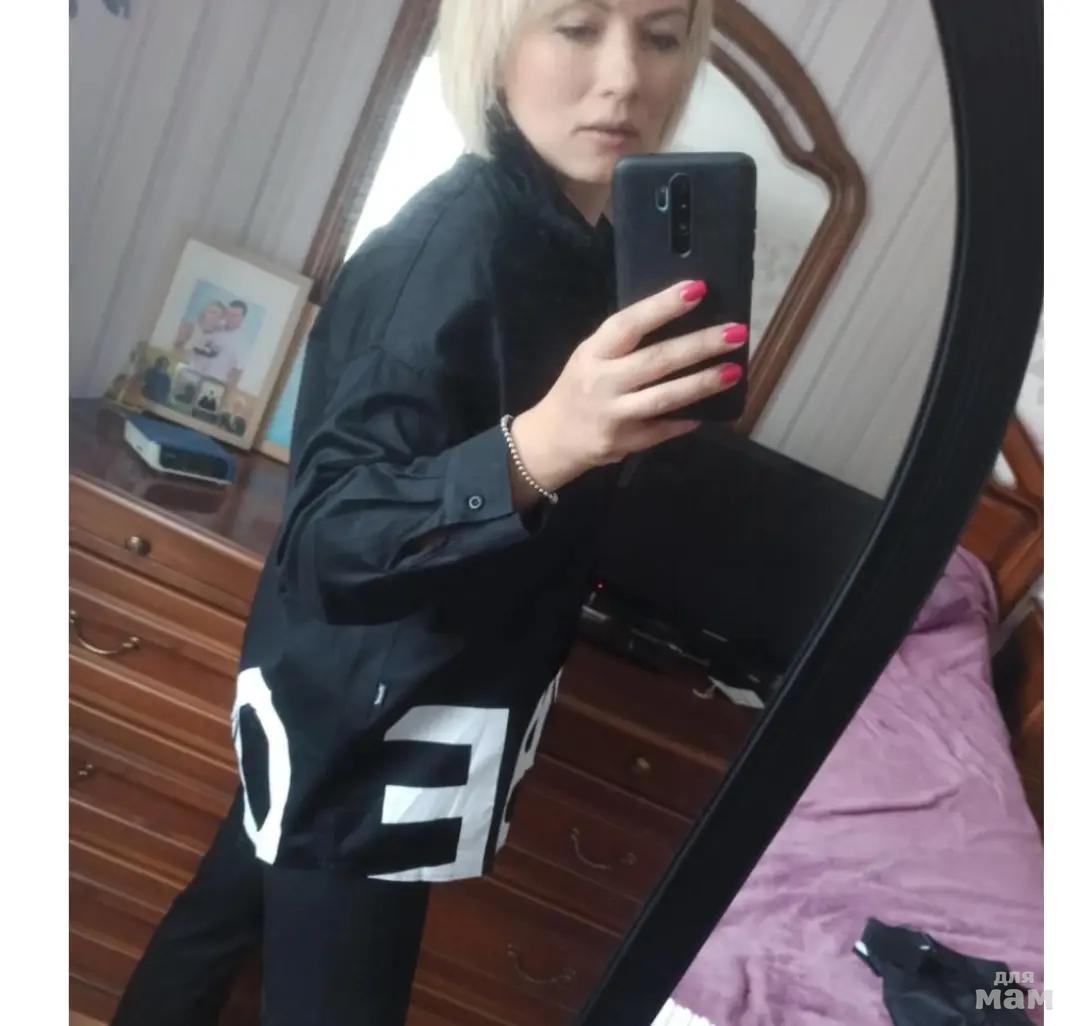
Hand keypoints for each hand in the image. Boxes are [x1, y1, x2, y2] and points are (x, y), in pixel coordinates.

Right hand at [511, 280, 745, 490]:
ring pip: (664, 397)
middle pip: (657, 360)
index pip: (630, 324)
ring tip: (733, 371)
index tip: (698, 289)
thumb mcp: (591, 356)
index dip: (663, 306)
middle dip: (700, 344)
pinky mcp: (624, 442)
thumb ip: (625, 343)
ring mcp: (614, 414)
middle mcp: (603, 382)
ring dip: (702, 383)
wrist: (552, 438)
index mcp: (594, 353)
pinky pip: (663, 430)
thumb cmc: (580, 387)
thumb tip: (680, 321)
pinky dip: (686, 420)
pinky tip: (710, 411)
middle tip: (736, 332)